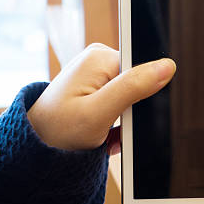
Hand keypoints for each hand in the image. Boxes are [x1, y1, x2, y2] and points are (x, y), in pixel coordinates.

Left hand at [27, 43, 175, 153]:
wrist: (35, 147)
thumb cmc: (58, 132)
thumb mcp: (99, 113)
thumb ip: (133, 87)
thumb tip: (167, 66)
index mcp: (100, 56)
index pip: (144, 70)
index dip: (144, 98)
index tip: (126, 117)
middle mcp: (98, 59)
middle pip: (138, 84)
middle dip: (131, 113)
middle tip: (112, 130)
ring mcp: (96, 73)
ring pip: (131, 98)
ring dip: (124, 121)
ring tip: (103, 134)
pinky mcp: (95, 86)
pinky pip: (120, 103)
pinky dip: (116, 122)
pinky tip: (102, 133)